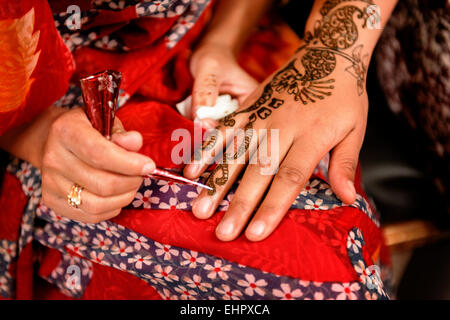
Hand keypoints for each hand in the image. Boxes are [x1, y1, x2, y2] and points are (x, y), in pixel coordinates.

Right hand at [41, 108, 155, 223]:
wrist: (55, 142)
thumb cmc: (88, 131)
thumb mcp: (105, 122)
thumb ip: (122, 133)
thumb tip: (135, 142)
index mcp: (65, 131)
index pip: (100, 154)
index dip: (129, 164)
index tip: (149, 166)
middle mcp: (53, 158)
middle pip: (102, 183)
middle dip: (131, 182)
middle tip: (141, 175)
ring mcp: (50, 182)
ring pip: (97, 204)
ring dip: (124, 197)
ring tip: (131, 185)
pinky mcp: (52, 201)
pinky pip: (90, 215)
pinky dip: (111, 208)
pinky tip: (117, 196)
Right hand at [184, 53, 368, 241]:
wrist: (327, 54)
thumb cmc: (343, 97)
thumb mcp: (356, 129)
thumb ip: (346, 164)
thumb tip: (348, 200)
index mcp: (311, 137)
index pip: (289, 178)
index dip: (272, 207)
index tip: (256, 233)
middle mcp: (282, 128)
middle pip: (258, 172)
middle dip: (240, 204)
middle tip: (223, 233)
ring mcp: (261, 116)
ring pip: (235, 153)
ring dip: (217, 183)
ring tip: (201, 209)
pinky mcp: (248, 106)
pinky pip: (224, 129)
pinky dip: (207, 149)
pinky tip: (192, 171)